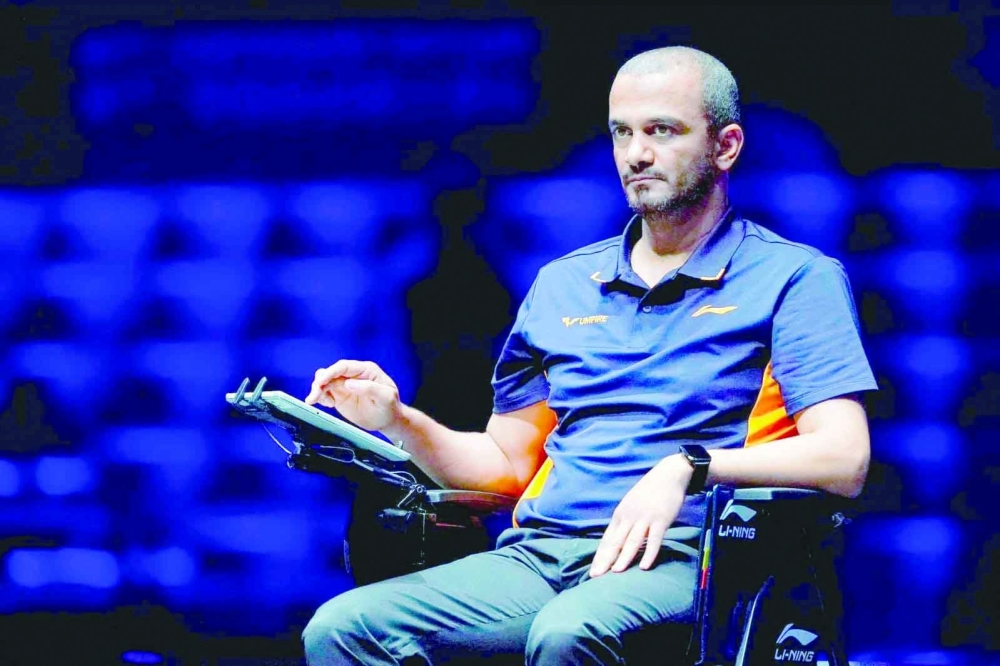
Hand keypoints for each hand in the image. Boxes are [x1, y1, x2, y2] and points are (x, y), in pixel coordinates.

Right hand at [305, 360, 401, 432]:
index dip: (330, 372)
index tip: (321, 381)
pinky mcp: (340, 396)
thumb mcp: (386, 397)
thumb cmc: (390, 406)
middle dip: (320, 382)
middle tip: (314, 396)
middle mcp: (353, 375)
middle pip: (330, 372)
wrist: (388, 420)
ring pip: (324, 381)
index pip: (344, 366)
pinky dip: (320, 397)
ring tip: (313, 400)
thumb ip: (369, 388)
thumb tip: (348, 384)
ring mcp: (345, 385)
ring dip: (317, 390)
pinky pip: (324, 392)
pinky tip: (326, 404)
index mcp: (366, 370)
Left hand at [589, 455, 691, 576]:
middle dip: (605, 560)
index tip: (593, 571)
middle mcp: (629, 517)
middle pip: (616, 542)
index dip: (600, 556)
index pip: (608, 539)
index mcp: (621, 515)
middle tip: (596, 576)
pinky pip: (654, 539)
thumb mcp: (632, 505)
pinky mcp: (660, 519)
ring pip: (632, 541)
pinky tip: (645, 566)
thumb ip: (625, 521)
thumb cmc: (650, 492)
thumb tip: (617, 540)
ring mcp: (645, 518)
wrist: (669, 475)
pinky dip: (649, 553)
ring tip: (616, 572)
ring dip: (624, 557)